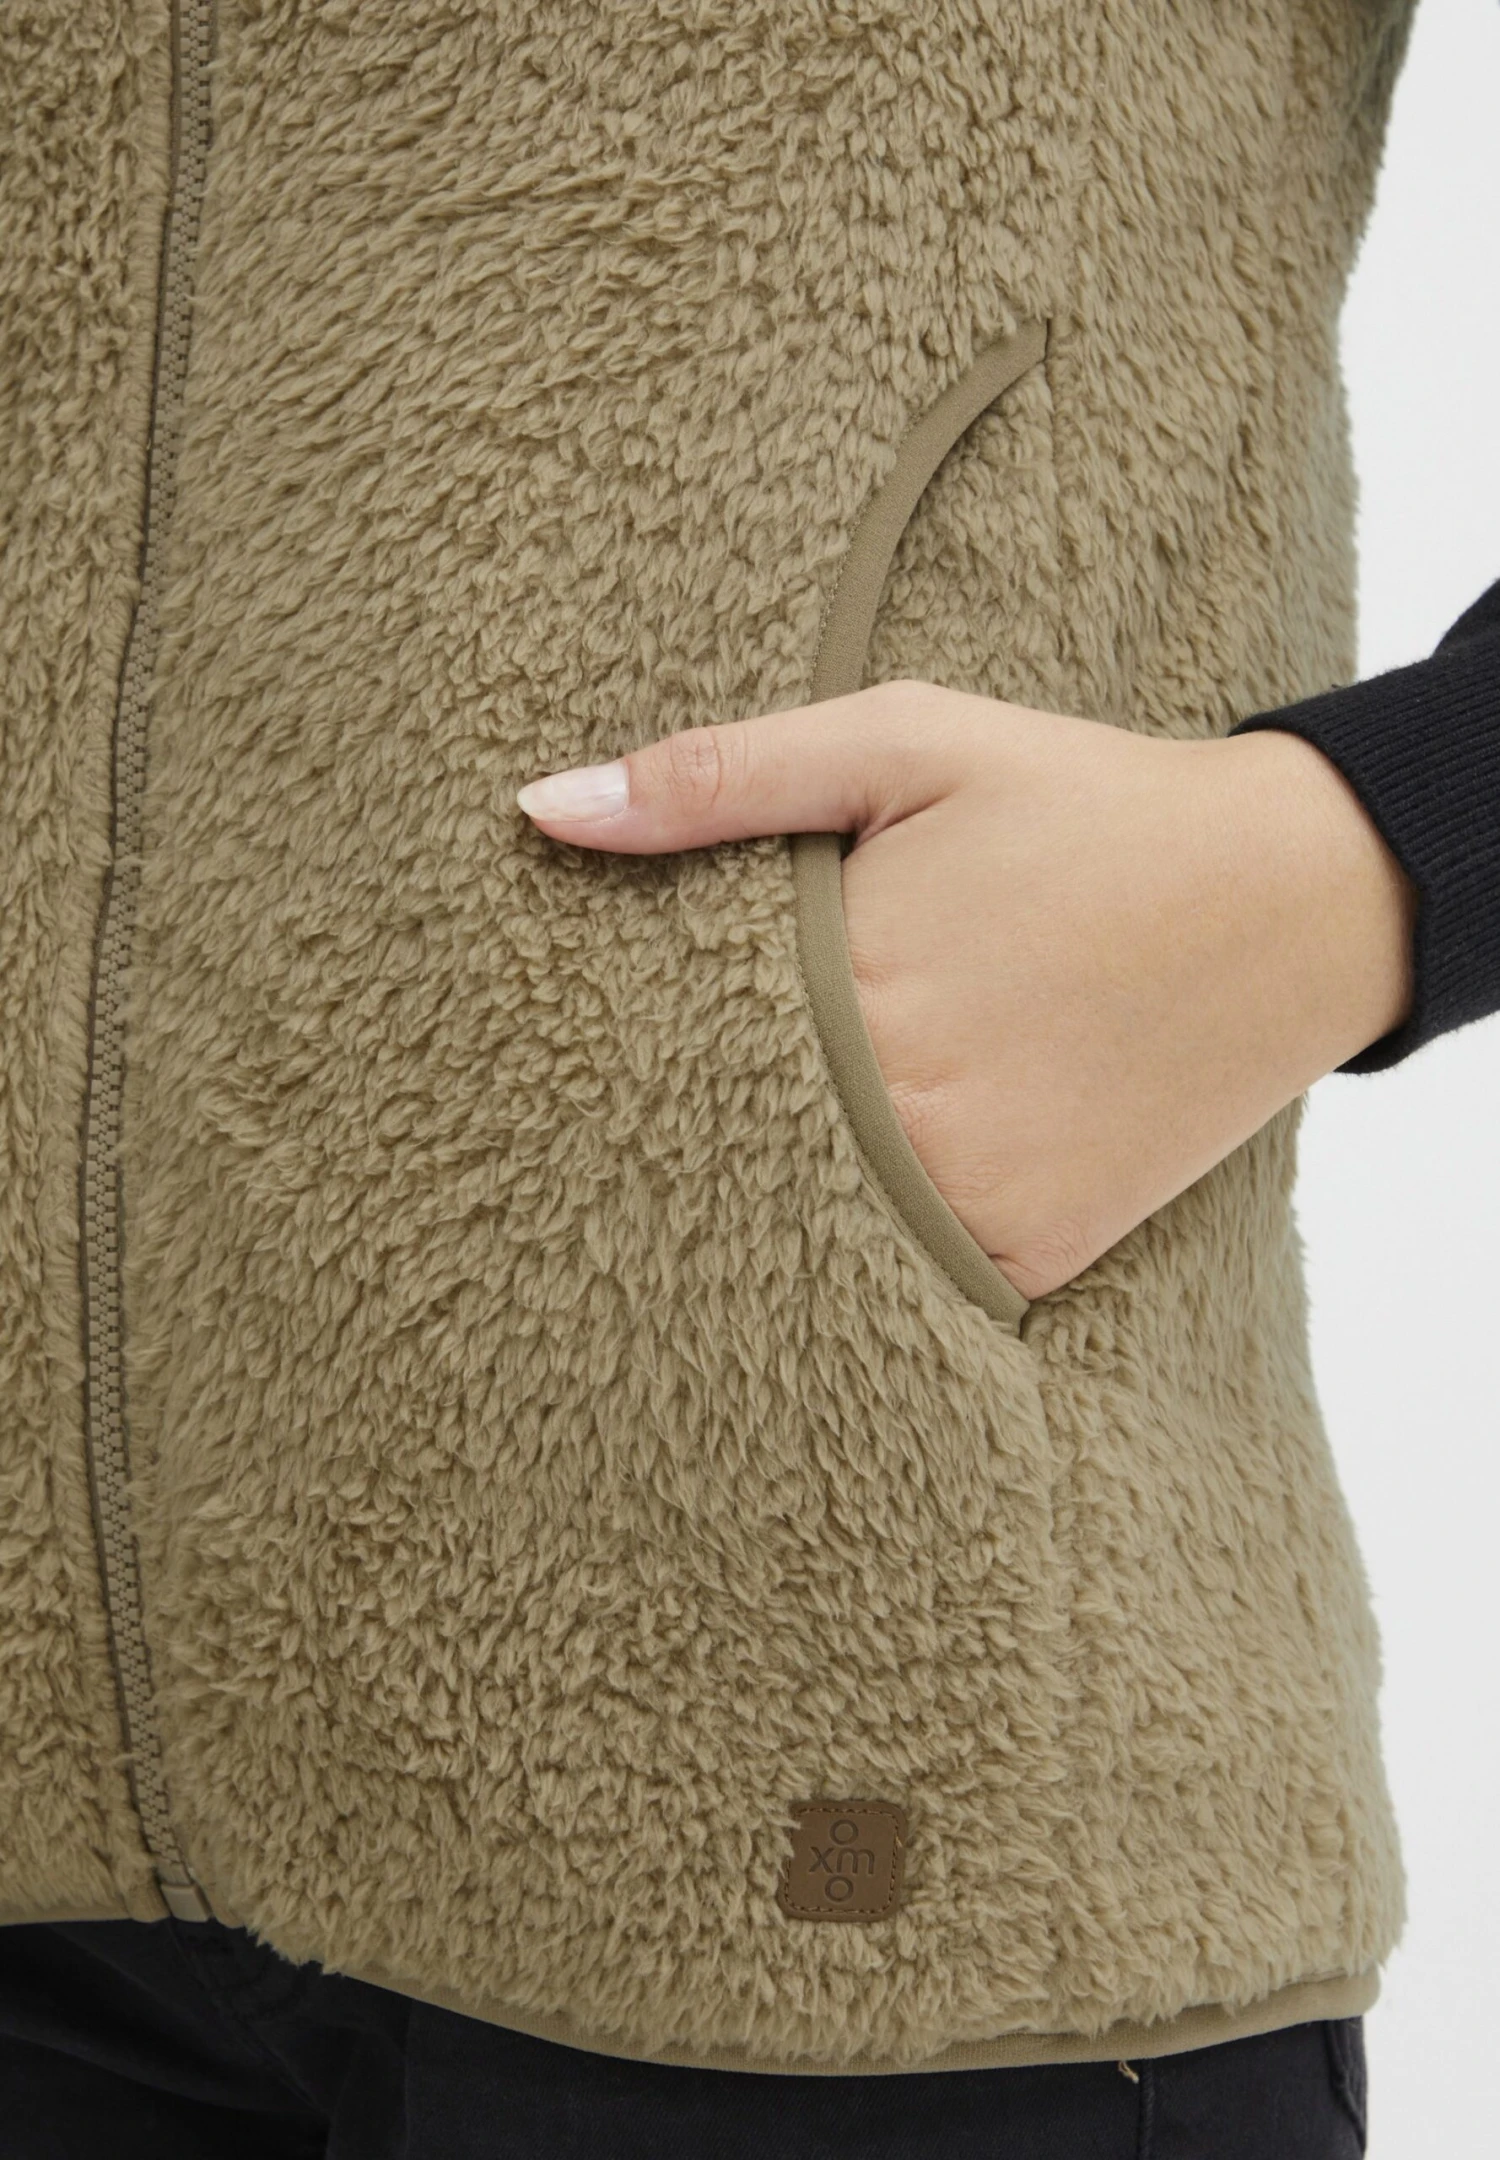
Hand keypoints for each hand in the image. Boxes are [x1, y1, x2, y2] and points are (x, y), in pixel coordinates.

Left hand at [516, 682, 1414, 1300]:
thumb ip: (723, 777)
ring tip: (684, 1206)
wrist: (1290, 894)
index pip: (670, 1055)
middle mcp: (905, 1115)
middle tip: (581, 1161)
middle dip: (668, 1147)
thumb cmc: (1084, 805)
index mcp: (850, 987)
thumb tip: (541, 810)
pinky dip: (864, 1260)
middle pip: (725, 1159)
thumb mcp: (905, 742)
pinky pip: (910, 1283)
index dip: (613, 1065)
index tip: (550, 1077)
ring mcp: (976, 1199)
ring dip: (755, 1215)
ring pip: (805, 1235)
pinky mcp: (1035, 1253)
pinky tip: (823, 1225)